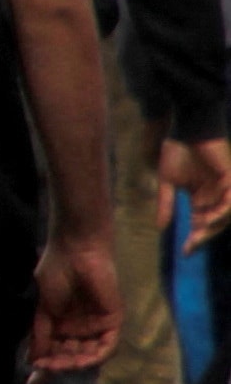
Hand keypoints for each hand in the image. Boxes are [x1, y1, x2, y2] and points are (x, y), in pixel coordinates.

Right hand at [28, 231, 120, 373]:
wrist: (74, 251)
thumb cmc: (54, 272)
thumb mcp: (42, 309)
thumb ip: (40, 336)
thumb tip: (32, 362)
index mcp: (62, 325)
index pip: (55, 352)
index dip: (44, 368)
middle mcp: (80, 328)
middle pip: (71, 357)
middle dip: (58, 365)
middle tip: (45, 367)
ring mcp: (97, 325)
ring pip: (88, 355)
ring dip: (74, 364)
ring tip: (58, 364)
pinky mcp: (113, 320)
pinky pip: (107, 346)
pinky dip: (94, 357)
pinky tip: (80, 360)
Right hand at [158, 135, 230, 249]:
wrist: (186, 130)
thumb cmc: (176, 152)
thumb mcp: (167, 183)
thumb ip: (166, 204)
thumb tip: (160, 227)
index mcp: (201, 198)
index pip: (201, 224)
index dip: (195, 239)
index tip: (184, 253)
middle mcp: (215, 196)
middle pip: (214, 223)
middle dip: (203, 237)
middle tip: (190, 247)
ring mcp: (224, 189)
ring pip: (225, 215)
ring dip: (214, 226)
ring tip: (198, 232)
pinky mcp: (230, 179)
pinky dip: (222, 212)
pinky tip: (208, 218)